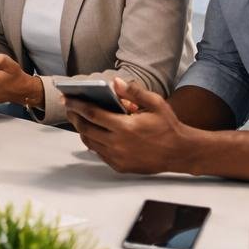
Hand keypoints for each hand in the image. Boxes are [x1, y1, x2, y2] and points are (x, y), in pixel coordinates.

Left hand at [66, 78, 193, 175]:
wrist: (182, 153)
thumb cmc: (169, 127)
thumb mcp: (155, 103)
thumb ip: (133, 92)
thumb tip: (114, 82)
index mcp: (125, 127)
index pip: (92, 114)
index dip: (76, 105)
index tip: (66, 98)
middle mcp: (119, 144)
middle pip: (86, 129)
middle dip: (74, 117)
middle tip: (69, 107)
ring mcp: (119, 158)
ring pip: (90, 142)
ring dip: (82, 129)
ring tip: (79, 118)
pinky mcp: (121, 166)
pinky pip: (100, 153)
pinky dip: (93, 142)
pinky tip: (94, 132)